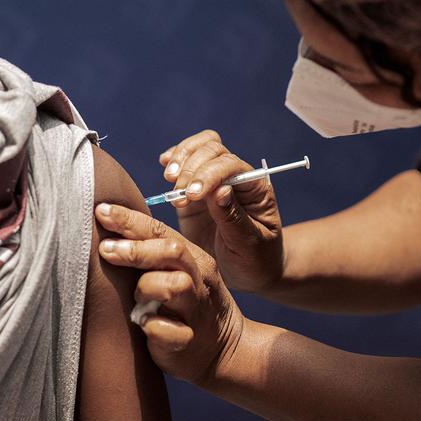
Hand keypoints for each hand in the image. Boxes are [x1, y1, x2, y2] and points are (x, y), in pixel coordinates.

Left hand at [95, 203, 244, 386]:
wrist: (222, 349)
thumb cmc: (184, 303)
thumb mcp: (176, 272)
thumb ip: (150, 251)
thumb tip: (104, 226)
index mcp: (192, 258)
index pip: (160, 231)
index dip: (129, 220)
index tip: (101, 212)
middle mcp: (197, 279)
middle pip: (171, 253)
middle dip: (136, 249)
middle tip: (106, 249)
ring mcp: (195, 311)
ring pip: (174, 286)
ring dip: (147, 287)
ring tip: (135, 297)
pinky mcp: (188, 342)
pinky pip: (169, 331)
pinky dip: (153, 327)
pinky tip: (143, 325)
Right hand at [159, 130, 283, 294]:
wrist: (246, 272)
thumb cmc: (255, 260)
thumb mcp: (249, 245)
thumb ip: (234, 218)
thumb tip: (221, 190)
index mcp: (255, 188)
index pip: (232, 165)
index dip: (210, 174)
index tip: (193, 196)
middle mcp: (235, 178)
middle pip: (213, 149)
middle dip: (192, 168)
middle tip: (180, 196)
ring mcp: (213, 181)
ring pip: (199, 148)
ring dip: (181, 159)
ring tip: (170, 180)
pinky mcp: (193, 191)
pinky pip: (184, 162)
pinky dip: (173, 159)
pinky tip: (164, 166)